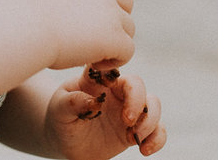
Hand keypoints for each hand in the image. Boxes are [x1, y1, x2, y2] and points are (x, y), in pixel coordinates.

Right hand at [26, 0, 135, 69]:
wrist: (28, 31)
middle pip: (126, 2)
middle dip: (116, 19)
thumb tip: (81, 13)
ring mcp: (111, 12)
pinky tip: (94, 65)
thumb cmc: (30, 22)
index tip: (101, 6)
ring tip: (92, 55)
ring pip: (129, 28)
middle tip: (96, 38)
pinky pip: (128, 51)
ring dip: (115, 42)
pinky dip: (115, 60)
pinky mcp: (116, 36)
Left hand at [44, 66, 166, 159]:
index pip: (111, 67)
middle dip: (137, 101)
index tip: (110, 88)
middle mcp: (115, 91)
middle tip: (126, 121)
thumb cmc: (60, 118)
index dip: (116, 72)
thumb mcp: (58, 109)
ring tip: (135, 137)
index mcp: (97, 80)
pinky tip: (145, 149)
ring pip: (153, 104)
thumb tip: (94, 101)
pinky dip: (158, 138)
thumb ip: (72, 102)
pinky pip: (158, 129)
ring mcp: (128, 109)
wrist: (66, 142)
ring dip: (150, 120)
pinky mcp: (136, 129)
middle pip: (137, 84)